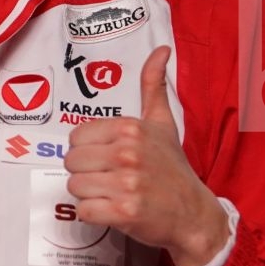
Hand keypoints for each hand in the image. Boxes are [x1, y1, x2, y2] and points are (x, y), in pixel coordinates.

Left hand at [63, 45, 230, 265]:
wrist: (193, 212)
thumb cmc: (172, 169)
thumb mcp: (163, 123)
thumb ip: (153, 86)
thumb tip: (161, 51)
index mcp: (130, 129)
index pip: (77, 137)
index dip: (87, 150)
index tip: (106, 158)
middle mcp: (127, 153)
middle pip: (72, 162)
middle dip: (86, 173)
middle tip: (109, 178)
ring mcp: (125, 184)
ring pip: (75, 187)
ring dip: (90, 194)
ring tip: (112, 193)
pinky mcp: (123, 212)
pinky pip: (84, 211)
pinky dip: (94, 214)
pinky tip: (112, 210)